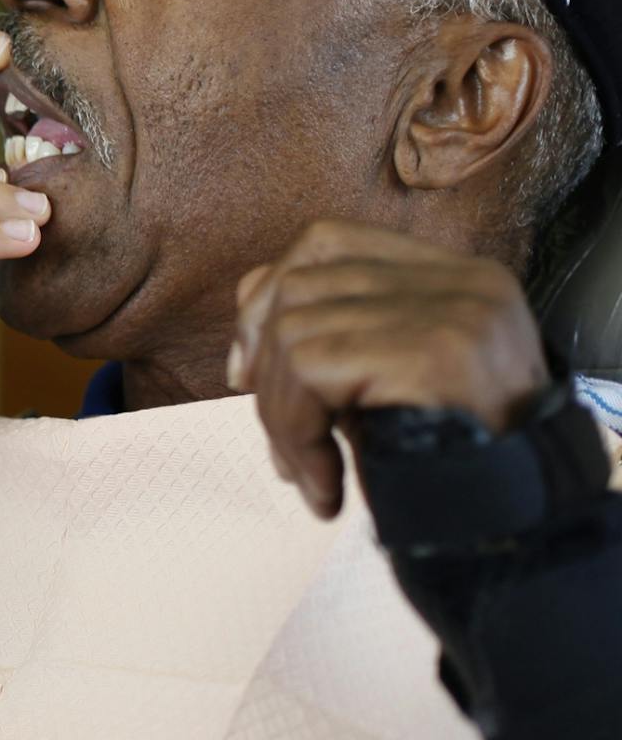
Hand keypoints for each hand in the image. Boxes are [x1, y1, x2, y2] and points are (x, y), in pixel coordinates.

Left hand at [228, 219, 549, 517]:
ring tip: (308, 473)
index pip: (328, 242)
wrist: (529, 528)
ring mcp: (453, 311)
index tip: (248, 369)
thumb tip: (240, 355)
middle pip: (300, 284)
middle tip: (280, 436)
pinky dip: (295, 434)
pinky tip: (325, 485)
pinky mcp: (437, 352)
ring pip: (293, 331)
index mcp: (455, 276)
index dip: (269, 295)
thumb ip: (329, 344)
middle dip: (263, 365)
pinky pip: (309, 371)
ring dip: (280, 416)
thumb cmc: (450, 459)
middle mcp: (460, 281)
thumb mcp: (387, 386)